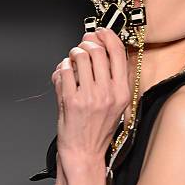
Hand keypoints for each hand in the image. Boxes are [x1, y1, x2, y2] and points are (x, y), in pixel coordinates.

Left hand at [51, 28, 130, 175]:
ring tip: (72, 62)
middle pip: (98, 51)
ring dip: (73, 55)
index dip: (108, 36)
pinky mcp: (72, 100)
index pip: (118, 53)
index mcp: (123, 92)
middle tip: (81, 47)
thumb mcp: (115, 104)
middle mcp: (109, 93)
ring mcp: (90, 96)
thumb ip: (111, 78)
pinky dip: (61, 68)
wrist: (85, 152)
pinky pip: (64, 71)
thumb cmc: (97, 130)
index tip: (100, 32)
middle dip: (86, 44)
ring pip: (80, 57)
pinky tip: (63, 75)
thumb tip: (100, 48)